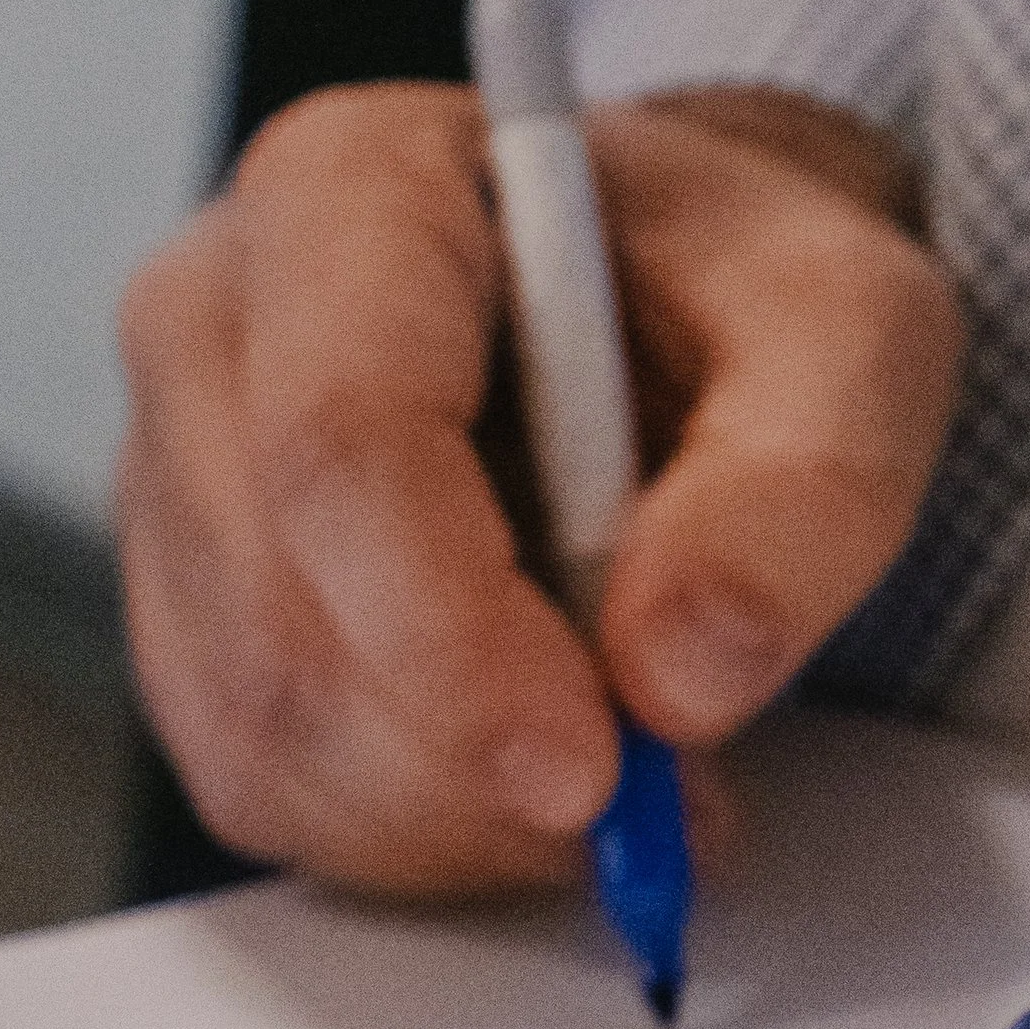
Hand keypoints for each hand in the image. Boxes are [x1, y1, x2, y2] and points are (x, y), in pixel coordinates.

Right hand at [114, 83, 963, 895]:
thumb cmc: (739, 290)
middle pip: (283, 614)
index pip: (340, 439)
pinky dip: (422, 838)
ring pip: (264, 730)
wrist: (677, 308)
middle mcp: (214, 323)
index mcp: (347, 190)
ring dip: (461, 817)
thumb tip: (680, 674)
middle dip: (477, 759)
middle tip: (667, 799)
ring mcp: (177, 477)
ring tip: (634, 780)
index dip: (453, 633)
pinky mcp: (191, 615)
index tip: (594, 767)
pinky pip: (264, 787)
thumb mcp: (852, 329)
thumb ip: (805, 482)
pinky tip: (535, 783)